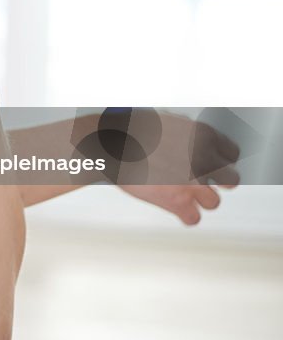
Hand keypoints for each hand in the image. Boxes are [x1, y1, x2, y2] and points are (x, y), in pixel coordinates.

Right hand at [79, 109, 241, 225]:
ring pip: (214, 203)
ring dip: (200, 200)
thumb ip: (187, 135)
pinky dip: (185, 216)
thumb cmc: (129, 129)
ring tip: (184, 195)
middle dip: (218, 182)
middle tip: (203, 182)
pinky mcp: (176, 201)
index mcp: (202, 135)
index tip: (212, 164)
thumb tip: (193, 143)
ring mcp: (191, 183)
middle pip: (231, 180)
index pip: (232, 153)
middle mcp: (203, 160)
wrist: (107, 143)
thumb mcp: (165, 121)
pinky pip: (193, 218)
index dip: (220, 160)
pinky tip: (176, 209)